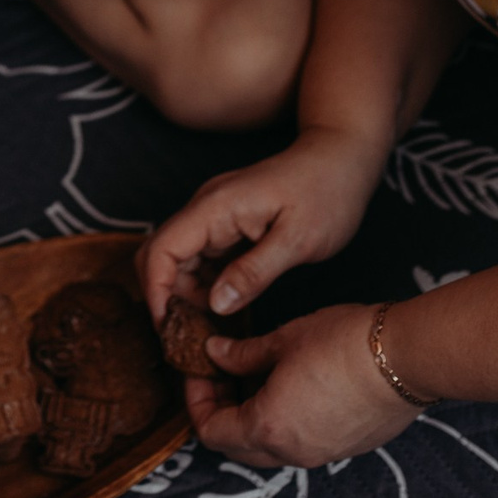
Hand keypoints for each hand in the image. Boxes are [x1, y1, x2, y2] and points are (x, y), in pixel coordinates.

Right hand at [142, 126, 384, 318]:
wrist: (341, 158)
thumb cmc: (327, 192)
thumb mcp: (298, 239)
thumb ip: (255, 273)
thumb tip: (215, 305)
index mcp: (216, 207)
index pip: (161, 249)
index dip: (156, 292)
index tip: (168, 330)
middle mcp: (206, 209)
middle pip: (160, 255)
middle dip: (165, 297)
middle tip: (185, 340)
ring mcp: (215, 216)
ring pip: (179, 260)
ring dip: (184, 295)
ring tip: (204, 333)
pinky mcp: (227, 225)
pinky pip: (201, 259)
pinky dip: (203, 286)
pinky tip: (221, 310)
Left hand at [185, 302, 418, 467]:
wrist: (409, 358)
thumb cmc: (345, 344)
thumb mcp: (284, 339)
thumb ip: (242, 354)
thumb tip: (214, 353)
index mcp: (268, 427)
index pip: (211, 431)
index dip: (196, 401)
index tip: (199, 372)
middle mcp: (293, 452)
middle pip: (236, 447)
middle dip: (220, 414)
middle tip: (219, 377)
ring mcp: (323, 454)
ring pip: (269, 449)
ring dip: (251, 420)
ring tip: (254, 378)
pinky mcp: (347, 448)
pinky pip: (301, 445)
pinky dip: (284, 424)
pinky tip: (290, 388)